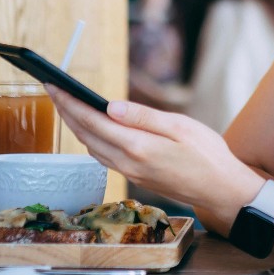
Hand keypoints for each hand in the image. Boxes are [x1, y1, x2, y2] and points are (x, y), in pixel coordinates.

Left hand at [47, 86, 262, 217]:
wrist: (221, 189)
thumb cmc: (207, 154)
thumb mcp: (180, 126)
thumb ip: (143, 117)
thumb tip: (110, 106)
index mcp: (137, 147)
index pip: (92, 121)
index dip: (69, 102)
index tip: (52, 84)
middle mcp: (127, 163)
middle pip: (85, 135)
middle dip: (66, 111)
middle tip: (52, 89)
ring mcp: (130, 173)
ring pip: (92, 147)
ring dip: (77, 126)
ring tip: (69, 105)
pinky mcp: (136, 177)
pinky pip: (104, 156)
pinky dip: (91, 139)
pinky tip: (94, 129)